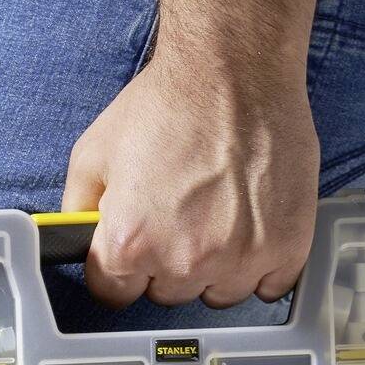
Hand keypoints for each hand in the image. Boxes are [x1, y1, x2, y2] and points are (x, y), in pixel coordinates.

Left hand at [59, 47, 319, 307]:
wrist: (234, 70)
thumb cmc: (166, 103)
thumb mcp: (93, 152)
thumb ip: (79, 209)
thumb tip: (78, 240)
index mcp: (129, 244)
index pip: (114, 294)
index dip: (121, 267)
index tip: (134, 245)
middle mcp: (184, 261)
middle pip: (167, 294)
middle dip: (168, 262)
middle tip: (181, 213)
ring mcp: (240, 260)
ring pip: (218, 293)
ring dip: (216, 266)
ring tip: (220, 214)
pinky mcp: (286, 249)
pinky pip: (268, 286)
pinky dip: (262, 264)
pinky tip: (253, 226)